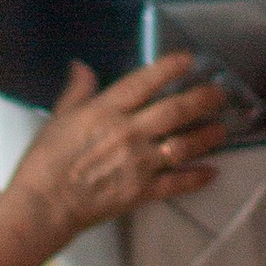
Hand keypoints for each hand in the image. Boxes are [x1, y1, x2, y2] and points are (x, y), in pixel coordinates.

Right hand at [9, 51, 229, 235]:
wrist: (44, 205)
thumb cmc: (46, 161)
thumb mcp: (58, 118)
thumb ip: (77, 91)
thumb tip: (82, 66)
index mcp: (106, 111)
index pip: (144, 83)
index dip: (169, 68)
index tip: (189, 60)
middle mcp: (129, 133)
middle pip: (174, 111)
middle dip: (201, 100)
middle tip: (219, 94)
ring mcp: (139, 164)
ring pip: (184, 145)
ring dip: (207, 136)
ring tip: (221, 129)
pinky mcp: (142, 191)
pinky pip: (177, 183)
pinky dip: (197, 178)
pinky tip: (212, 172)